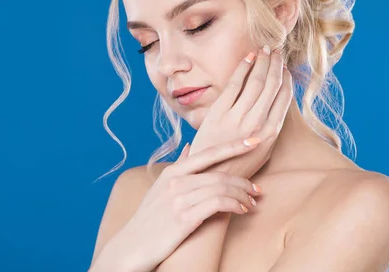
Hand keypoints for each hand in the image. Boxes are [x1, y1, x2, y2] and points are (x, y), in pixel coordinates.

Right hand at [101, 138, 263, 271]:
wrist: (131, 247)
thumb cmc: (149, 218)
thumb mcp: (159, 187)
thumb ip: (178, 167)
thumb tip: (189, 147)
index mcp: (173, 172)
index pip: (209, 153)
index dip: (234, 146)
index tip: (254, 141)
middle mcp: (176, 181)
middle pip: (220, 174)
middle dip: (243, 181)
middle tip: (257, 190)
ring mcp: (179, 199)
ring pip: (222, 188)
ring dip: (242, 196)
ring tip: (251, 204)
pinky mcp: (184, 218)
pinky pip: (218, 204)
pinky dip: (234, 205)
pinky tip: (241, 211)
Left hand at [188, 46, 293, 179]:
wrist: (208, 176)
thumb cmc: (235, 165)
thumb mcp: (261, 153)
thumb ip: (269, 130)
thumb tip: (276, 107)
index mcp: (270, 134)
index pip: (284, 99)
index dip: (286, 80)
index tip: (285, 68)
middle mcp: (257, 124)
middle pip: (271, 86)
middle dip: (276, 66)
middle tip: (277, 52)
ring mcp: (238, 118)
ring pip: (255, 82)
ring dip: (262, 63)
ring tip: (265, 50)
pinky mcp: (219, 113)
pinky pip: (234, 85)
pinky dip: (243, 68)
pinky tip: (248, 58)